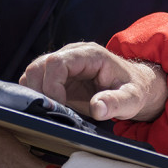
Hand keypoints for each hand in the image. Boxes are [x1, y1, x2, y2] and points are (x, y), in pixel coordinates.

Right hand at [20, 42, 167, 121]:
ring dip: (35, 93)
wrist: (133, 85)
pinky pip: (36, 82)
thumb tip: (97, 108)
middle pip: (39, 65)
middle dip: (39, 91)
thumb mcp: (132, 99)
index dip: (51, 85)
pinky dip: (36, 96)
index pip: (57, 62)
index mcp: (90, 55)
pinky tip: (50, 110)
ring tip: (50, 112)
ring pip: (33, 73)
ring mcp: (63, 63)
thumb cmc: (133, 90)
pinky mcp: (58, 75)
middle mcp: (73, 54)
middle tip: (51, 113)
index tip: (59, 107)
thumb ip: (116, 103)